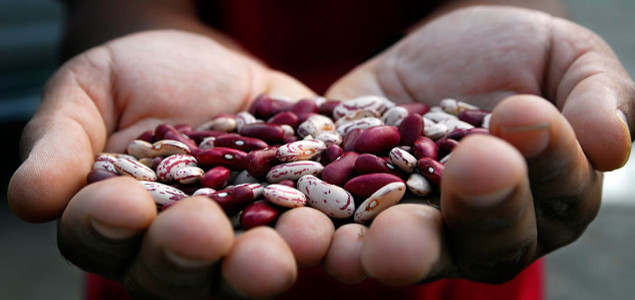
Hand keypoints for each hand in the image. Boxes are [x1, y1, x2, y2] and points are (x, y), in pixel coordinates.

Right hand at [7, 30, 334, 298]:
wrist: (203, 64)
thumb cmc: (132, 79)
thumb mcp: (86, 95)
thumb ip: (59, 144)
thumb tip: (28, 198)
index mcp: (116, 220)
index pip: (103, 235)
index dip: (109, 226)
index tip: (120, 204)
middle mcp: (176, 242)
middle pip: (177, 268)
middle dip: (189, 254)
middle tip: (203, 234)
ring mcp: (239, 231)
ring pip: (243, 265)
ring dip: (261, 261)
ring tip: (283, 247)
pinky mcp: (291, 210)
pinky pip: (303, 227)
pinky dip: (316, 230)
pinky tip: (326, 223)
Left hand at [325, 6, 633, 283]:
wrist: (439, 53)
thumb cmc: (517, 57)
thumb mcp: (566, 60)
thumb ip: (597, 98)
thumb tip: (612, 144)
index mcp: (545, 196)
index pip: (554, 191)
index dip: (548, 159)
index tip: (529, 116)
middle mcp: (481, 222)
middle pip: (485, 237)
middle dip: (479, 208)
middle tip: (476, 170)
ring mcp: (414, 218)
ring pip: (412, 247)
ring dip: (397, 248)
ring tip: (379, 243)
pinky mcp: (353, 202)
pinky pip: (342, 226)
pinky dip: (327, 231)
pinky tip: (312, 229)